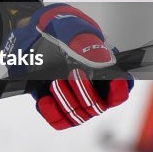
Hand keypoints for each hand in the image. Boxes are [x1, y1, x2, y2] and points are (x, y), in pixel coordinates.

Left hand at [3, 4, 131, 129]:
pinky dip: (52, 112)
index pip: (120, 90)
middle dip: (86, 92)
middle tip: (73, 74)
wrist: (32, 37)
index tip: (115, 79)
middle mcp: (92, 91)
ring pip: (78, 116)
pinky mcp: (55, 105)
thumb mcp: (71, 31)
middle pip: (98, 106)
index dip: (119, 89)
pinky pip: (58, 120)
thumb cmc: (59, 33)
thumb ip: (85, 44)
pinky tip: (44, 99)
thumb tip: (102, 61)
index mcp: (104, 73)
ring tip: (55, 82)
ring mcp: (73, 100)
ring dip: (67, 101)